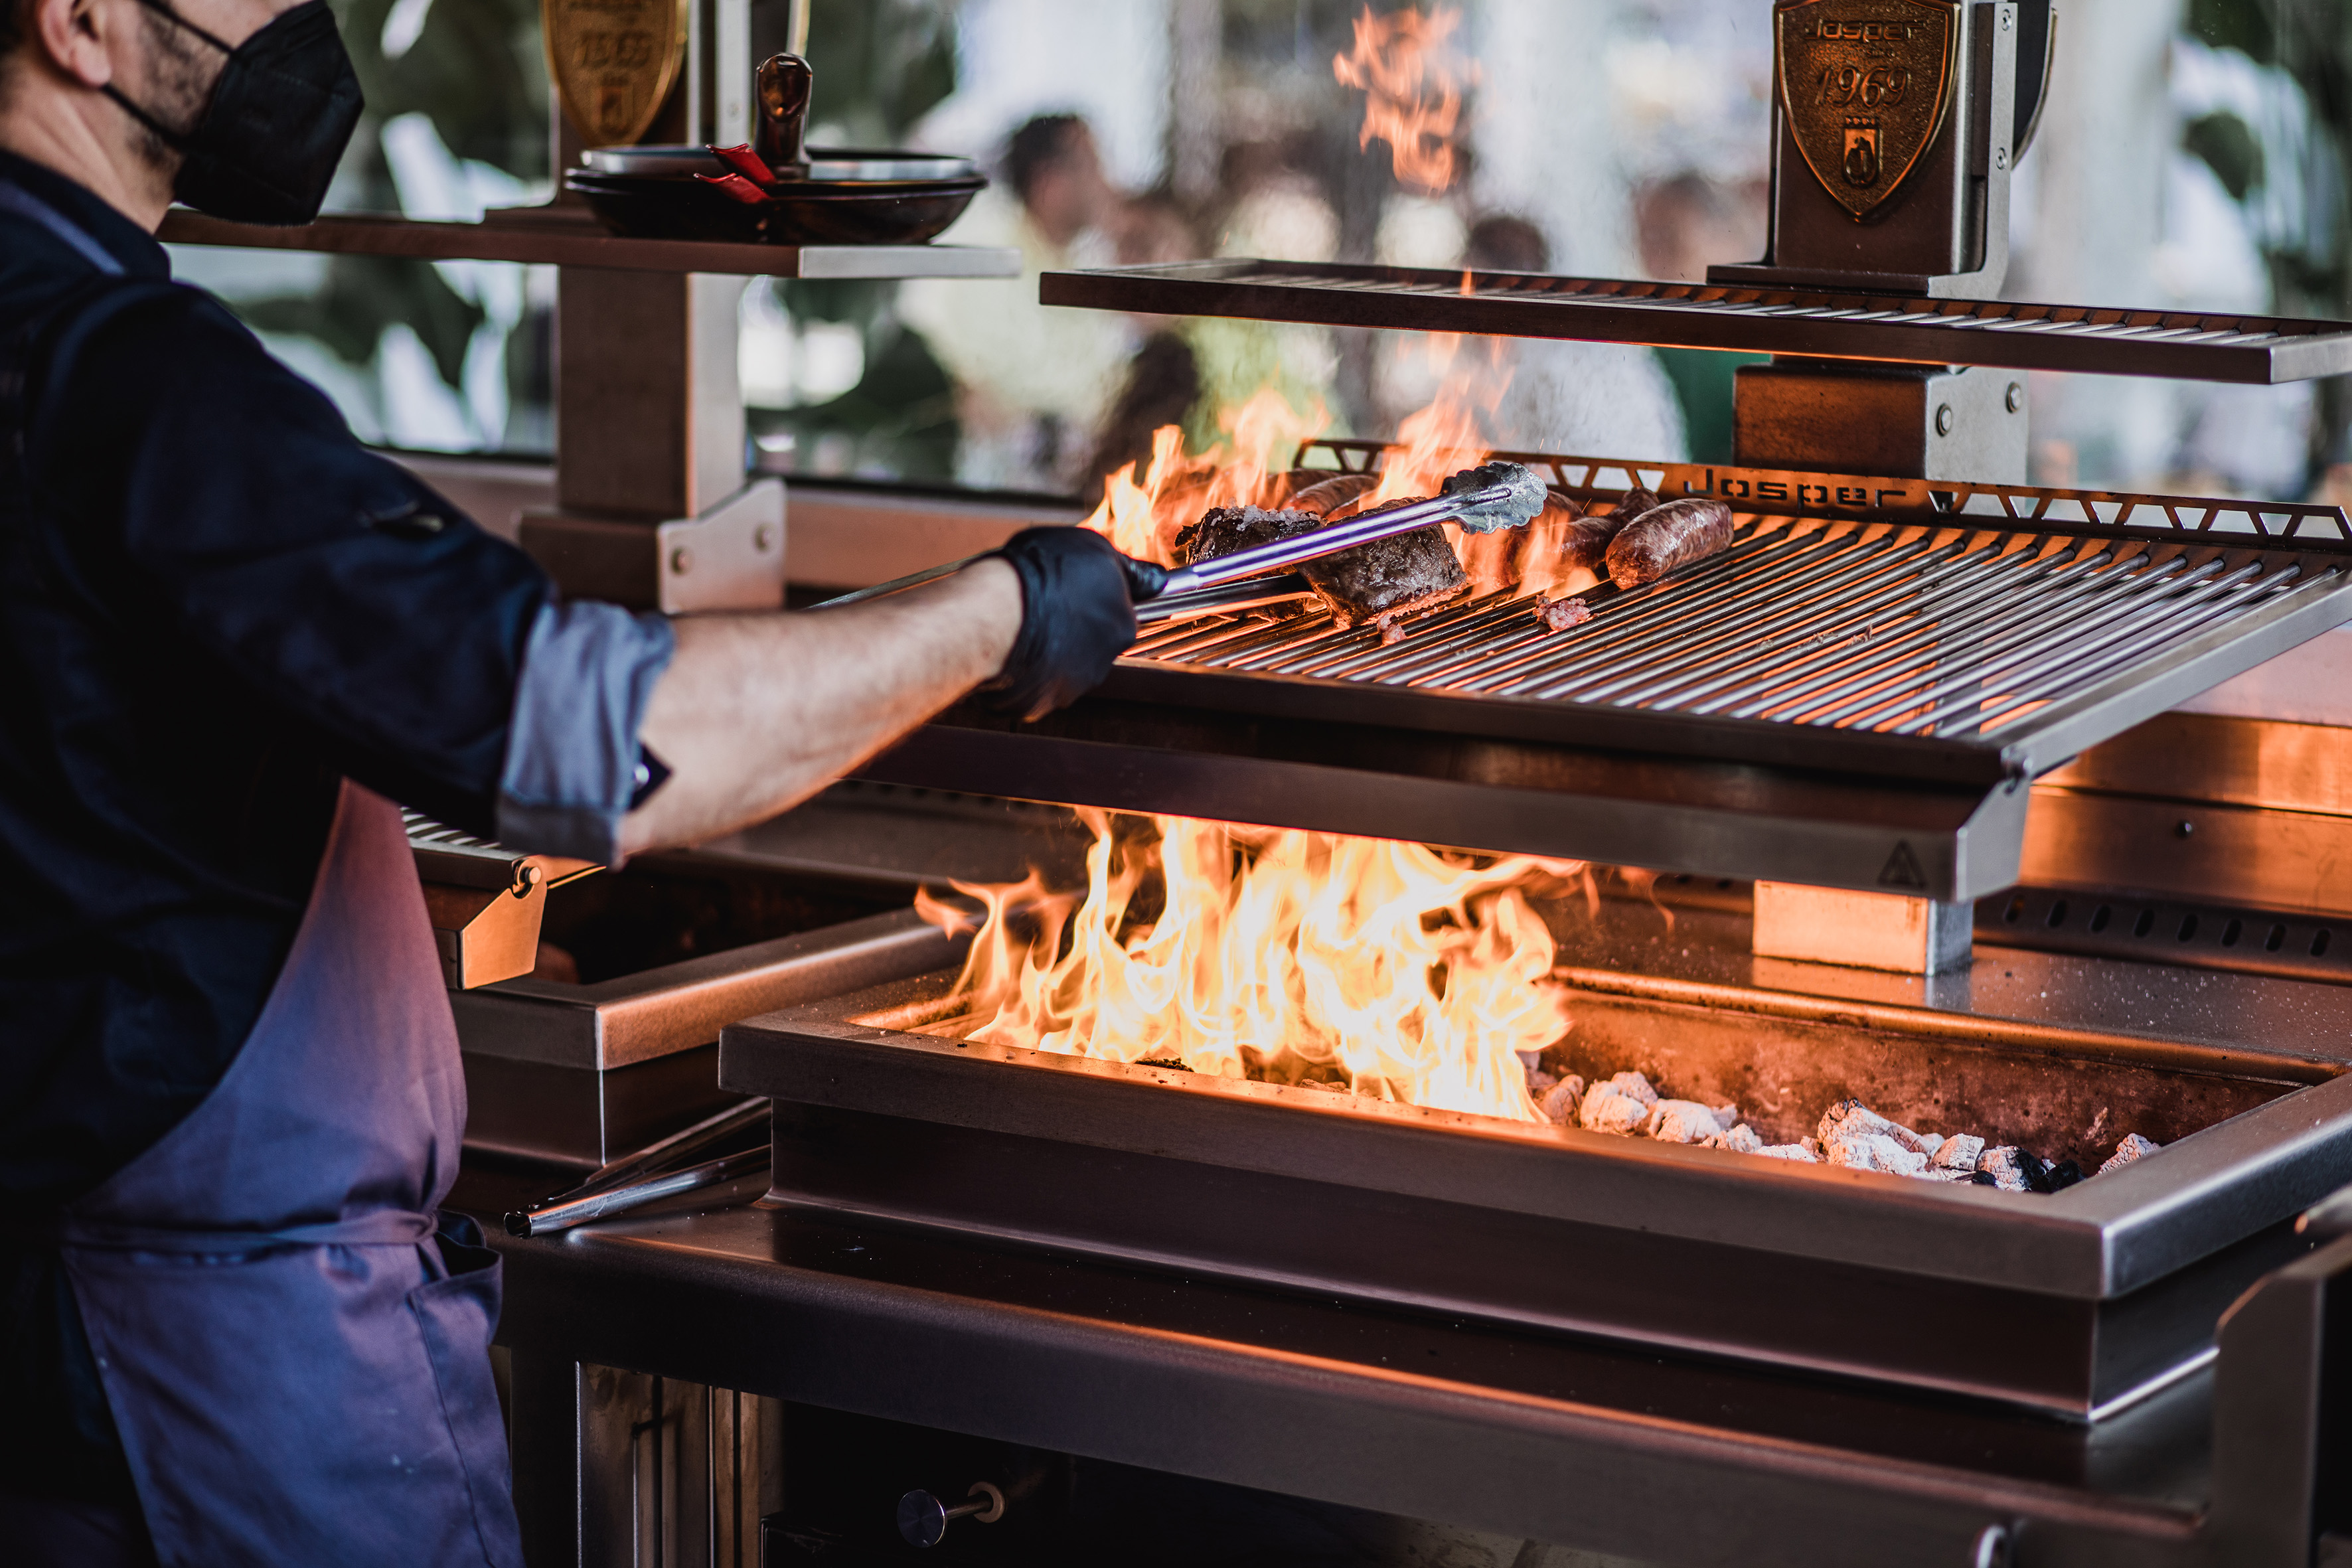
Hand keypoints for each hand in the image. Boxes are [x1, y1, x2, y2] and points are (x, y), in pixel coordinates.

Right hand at [976, 527, 1140, 720]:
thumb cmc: (1042, 574)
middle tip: (1047, 604)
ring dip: (1051, 648)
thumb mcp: (1095, 548)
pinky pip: (1036, 683)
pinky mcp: (1041, 703)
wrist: (997, 611)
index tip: (1076, 592)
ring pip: (1065, 665)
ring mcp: (1073, 684)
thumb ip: (1128, 570)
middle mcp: (1106, 659)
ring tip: (1023, 623)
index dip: (1096, 599)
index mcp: (1124, 623)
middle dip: (1074, 626)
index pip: (1120, 615)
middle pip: (1094, 642)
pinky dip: (1027, 669)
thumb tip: (1155, 579)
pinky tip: (1012, 645)